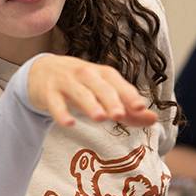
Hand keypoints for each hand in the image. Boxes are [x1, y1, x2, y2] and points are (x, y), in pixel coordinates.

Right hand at [27, 55, 157, 127]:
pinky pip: (55, 103)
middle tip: (120, 115)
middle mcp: (85, 74)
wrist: (41, 71)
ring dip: (90, 104)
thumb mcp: (104, 92)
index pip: (117, 82)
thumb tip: (154, 119)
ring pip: (79, 92)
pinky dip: (61, 113)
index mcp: (102, 74)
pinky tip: (69, 124)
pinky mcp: (48, 92)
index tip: (140, 107)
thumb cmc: (81, 85)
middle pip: (100, 86)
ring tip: (100, 118)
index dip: (128, 94)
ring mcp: (66, 82)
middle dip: (111, 99)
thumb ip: (128, 108)